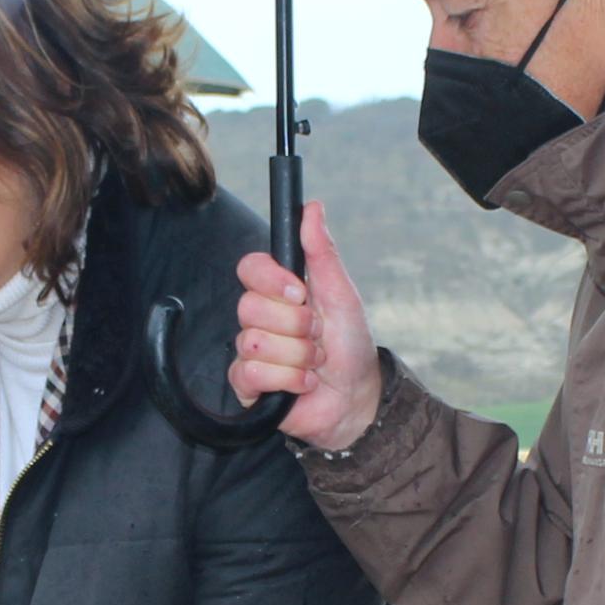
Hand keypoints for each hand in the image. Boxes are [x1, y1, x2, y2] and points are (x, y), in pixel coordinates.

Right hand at [229, 202, 382, 450]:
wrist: (357, 397)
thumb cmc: (351, 345)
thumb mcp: (342, 294)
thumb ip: (323, 252)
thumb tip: (312, 207)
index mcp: (279, 292)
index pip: (249, 268)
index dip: (271, 281)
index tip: (300, 293)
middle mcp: (259, 318)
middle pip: (249, 307)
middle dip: (297, 327)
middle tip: (317, 336)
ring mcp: (250, 351)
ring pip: (254, 343)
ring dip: (297, 356)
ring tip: (314, 363)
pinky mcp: (247, 384)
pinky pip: (250, 373)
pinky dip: (287, 380)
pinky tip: (303, 384)